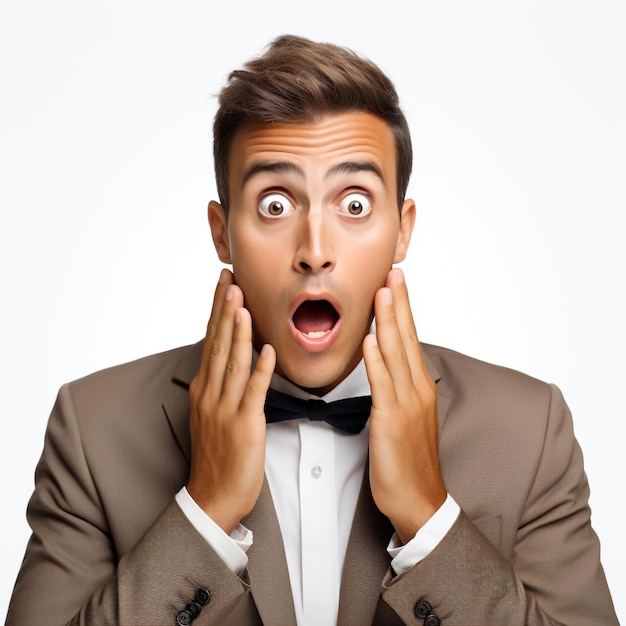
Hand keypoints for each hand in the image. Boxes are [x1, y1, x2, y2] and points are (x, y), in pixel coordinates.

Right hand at [187, 269, 275, 533]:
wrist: (211, 497)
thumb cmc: (216, 456)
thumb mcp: (209, 414)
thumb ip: (219, 384)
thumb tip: (227, 358)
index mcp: (203, 388)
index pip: (211, 341)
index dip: (217, 311)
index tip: (222, 284)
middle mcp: (210, 393)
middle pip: (219, 344)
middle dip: (225, 310)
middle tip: (230, 279)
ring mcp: (225, 408)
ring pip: (233, 362)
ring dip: (238, 331)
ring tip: (242, 302)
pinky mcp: (244, 424)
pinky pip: (254, 392)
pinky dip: (261, 369)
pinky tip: (267, 349)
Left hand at [363, 267, 446, 543]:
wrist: (419, 499)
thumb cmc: (409, 460)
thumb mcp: (407, 416)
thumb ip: (397, 386)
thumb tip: (386, 362)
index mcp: (419, 386)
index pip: (410, 338)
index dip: (402, 309)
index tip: (396, 282)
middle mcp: (417, 388)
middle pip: (406, 337)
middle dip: (399, 303)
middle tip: (394, 272)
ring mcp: (406, 403)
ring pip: (396, 354)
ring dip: (388, 321)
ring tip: (382, 292)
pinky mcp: (391, 420)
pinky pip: (382, 385)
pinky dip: (376, 360)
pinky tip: (370, 340)